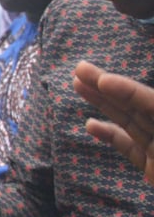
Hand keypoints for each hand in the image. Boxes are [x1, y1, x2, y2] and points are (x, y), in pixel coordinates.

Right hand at [73, 60, 153, 184]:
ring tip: (77, 85)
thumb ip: (139, 141)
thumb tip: (110, 127)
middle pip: (138, 106)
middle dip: (108, 88)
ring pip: (130, 122)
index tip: (103, 80)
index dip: (129, 91)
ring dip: (102, 104)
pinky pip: (131, 148)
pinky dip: (111, 136)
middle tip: (79, 69)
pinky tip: (90, 125)